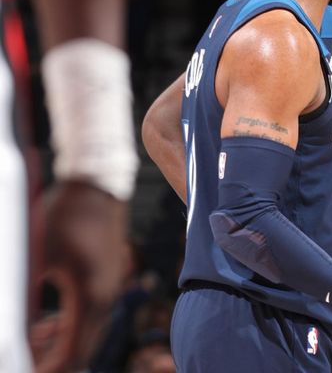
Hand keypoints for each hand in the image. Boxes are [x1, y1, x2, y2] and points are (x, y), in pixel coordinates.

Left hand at [30, 181, 129, 372]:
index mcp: (88, 296)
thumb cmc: (65, 214)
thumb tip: (10, 321)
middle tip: (24, 363)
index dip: (45, 370)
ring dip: (59, 346)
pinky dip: (69, 329)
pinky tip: (48, 323)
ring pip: (87, 336)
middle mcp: (105, 298)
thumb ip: (20, 290)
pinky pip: (91, 319)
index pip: (69, 355)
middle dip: (51, 363)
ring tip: (30, 343)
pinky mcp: (108, 281)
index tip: (23, 370)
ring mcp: (110, 289)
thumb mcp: (35, 253)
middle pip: (81, 351)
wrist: (98, 187)